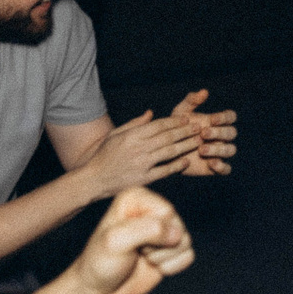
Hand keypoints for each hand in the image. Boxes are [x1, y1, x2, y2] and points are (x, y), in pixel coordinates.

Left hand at [66, 186, 194, 293]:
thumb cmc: (99, 264)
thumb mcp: (115, 241)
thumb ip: (148, 230)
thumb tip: (177, 234)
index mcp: (137, 198)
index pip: (166, 211)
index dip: (152, 232)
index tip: (128, 240)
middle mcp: (152, 209)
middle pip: (178, 225)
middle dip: (158, 246)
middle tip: (135, 250)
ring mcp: (163, 230)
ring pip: (185, 240)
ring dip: (164, 257)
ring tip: (142, 257)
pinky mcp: (171, 249)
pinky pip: (188, 256)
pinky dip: (172, 267)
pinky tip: (152, 267)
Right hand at [81, 111, 202, 198]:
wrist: (93, 180)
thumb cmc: (104, 156)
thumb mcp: (115, 135)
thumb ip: (134, 124)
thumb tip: (151, 113)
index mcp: (132, 136)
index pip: (159, 125)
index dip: (175, 121)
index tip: (187, 119)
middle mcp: (138, 148)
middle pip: (168, 137)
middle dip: (185, 131)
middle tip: (199, 128)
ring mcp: (142, 164)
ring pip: (169, 152)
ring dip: (186, 146)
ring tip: (198, 141)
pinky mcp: (143, 179)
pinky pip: (164, 171)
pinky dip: (176, 166)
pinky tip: (186, 162)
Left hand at [168, 89, 236, 176]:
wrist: (164, 152)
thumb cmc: (175, 129)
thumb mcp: (180, 113)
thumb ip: (191, 101)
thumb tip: (204, 91)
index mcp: (217, 122)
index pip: (230, 117)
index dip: (224, 118)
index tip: (212, 119)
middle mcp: (221, 137)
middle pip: (232, 133)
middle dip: (219, 132)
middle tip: (203, 133)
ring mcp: (219, 152)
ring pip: (231, 150)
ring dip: (219, 149)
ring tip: (201, 149)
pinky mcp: (215, 168)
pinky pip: (226, 169)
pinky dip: (222, 166)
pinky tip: (211, 163)